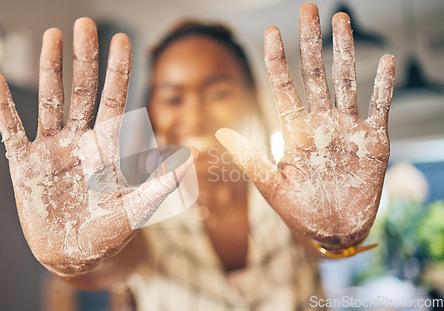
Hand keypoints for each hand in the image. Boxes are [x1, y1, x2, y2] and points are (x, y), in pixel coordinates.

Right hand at [0, 18, 195, 275]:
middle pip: (83, 92)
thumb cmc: (109, 234)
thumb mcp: (136, 209)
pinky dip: (4, 108)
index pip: (114, 101)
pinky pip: (12, 131)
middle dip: (85, 59)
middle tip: (84, 24)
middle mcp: (80, 141)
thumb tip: (191, 157)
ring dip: (50, 69)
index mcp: (107, 148)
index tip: (121, 40)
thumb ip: (159, 184)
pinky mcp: (25, 165)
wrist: (76, 255)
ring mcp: (52, 150)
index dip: (117, 71)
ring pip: (50, 101)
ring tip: (50, 37)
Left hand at [216, 3, 394, 249]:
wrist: (331, 232)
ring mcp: (347, 130)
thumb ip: (249, 158)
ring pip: (346, 81)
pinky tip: (385, 61)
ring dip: (344, 51)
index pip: (284, 88)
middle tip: (307, 10)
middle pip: (314, 74)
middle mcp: (321, 124)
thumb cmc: (299, 212)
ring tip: (341, 20)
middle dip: (309, 42)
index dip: (277, 60)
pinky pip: (380, 108)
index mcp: (295, 132)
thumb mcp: (271, 186)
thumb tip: (221, 132)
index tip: (270, 33)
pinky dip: (383, 86)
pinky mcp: (373, 142)